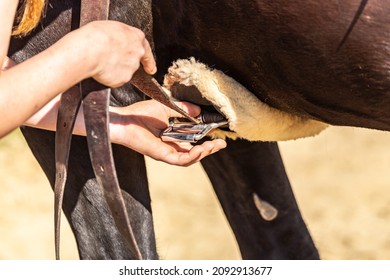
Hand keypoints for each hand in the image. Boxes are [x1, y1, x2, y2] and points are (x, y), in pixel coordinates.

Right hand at [75, 21, 155, 87]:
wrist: (91, 49)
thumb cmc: (98, 35)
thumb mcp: (112, 28)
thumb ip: (121, 38)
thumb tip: (118, 43)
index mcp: (136, 37)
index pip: (147, 51)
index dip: (149, 61)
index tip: (151, 69)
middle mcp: (138, 53)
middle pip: (134, 62)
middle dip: (124, 63)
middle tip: (110, 60)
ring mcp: (132, 67)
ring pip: (125, 71)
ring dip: (115, 70)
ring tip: (102, 62)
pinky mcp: (123, 79)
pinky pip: (116, 80)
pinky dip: (109, 77)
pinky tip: (102, 70)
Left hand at [110, 100, 226, 165]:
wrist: (124, 120)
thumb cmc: (140, 114)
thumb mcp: (167, 108)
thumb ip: (183, 109)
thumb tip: (199, 111)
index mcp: (171, 138)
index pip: (192, 142)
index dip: (205, 139)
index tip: (216, 132)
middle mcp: (170, 147)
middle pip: (194, 153)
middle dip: (210, 149)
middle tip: (222, 144)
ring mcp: (167, 153)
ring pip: (190, 159)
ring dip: (204, 153)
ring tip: (214, 146)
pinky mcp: (163, 155)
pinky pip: (181, 160)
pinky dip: (192, 156)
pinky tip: (201, 149)